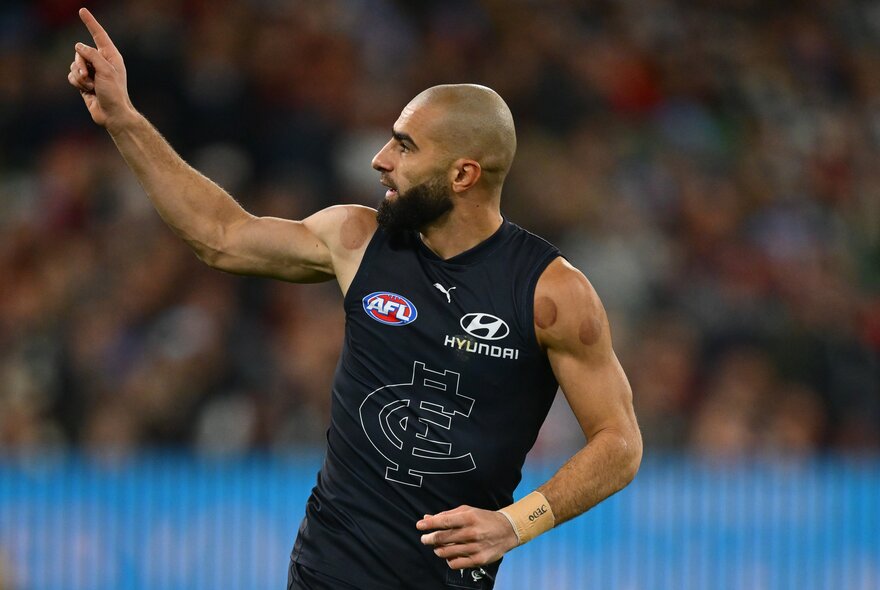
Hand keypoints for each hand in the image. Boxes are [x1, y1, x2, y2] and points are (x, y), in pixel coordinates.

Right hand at [67, 8, 135, 130]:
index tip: (82, 11)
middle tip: (88, 76)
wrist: (112, 115)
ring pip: (74, 64)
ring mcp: (92, 72)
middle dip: (80, 63)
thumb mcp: (105, 70)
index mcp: (111, 56)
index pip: (98, 35)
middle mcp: (101, 62)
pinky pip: (72, 76)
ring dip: (79, 76)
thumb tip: (78, 46)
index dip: (90, 23)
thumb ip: (91, 55)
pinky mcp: (85, 82)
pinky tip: (86, 91)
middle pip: (80, 52)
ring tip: (91, 86)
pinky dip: (76, 83)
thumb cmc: (114, 93)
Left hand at [417, 505, 518, 569]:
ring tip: (438, 546)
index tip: (419, 525)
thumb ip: (447, 515)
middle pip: (442, 538)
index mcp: (468, 518)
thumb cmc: (483, 519)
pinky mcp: (478, 560)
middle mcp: (471, 533)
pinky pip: (455, 563)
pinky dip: (448, 560)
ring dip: (438, 549)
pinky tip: (450, 555)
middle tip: (425, 539)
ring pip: (446, 552)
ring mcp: (475, 547)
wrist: (507, 530)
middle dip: (429, 538)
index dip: (429, 524)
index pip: (444, 521)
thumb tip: (427, 518)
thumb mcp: (467, 511)